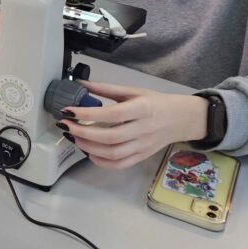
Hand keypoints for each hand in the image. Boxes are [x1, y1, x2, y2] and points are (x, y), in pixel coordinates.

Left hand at [60, 80, 208, 169]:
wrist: (181, 119)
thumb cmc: (155, 102)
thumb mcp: (133, 90)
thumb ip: (106, 88)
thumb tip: (81, 84)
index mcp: (142, 108)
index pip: (111, 114)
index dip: (87, 114)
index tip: (68, 110)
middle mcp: (143, 129)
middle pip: (110, 137)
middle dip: (83, 133)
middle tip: (66, 126)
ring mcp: (144, 145)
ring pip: (113, 153)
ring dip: (89, 147)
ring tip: (74, 137)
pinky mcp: (143, 156)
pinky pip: (121, 164)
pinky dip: (102, 162)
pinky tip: (89, 152)